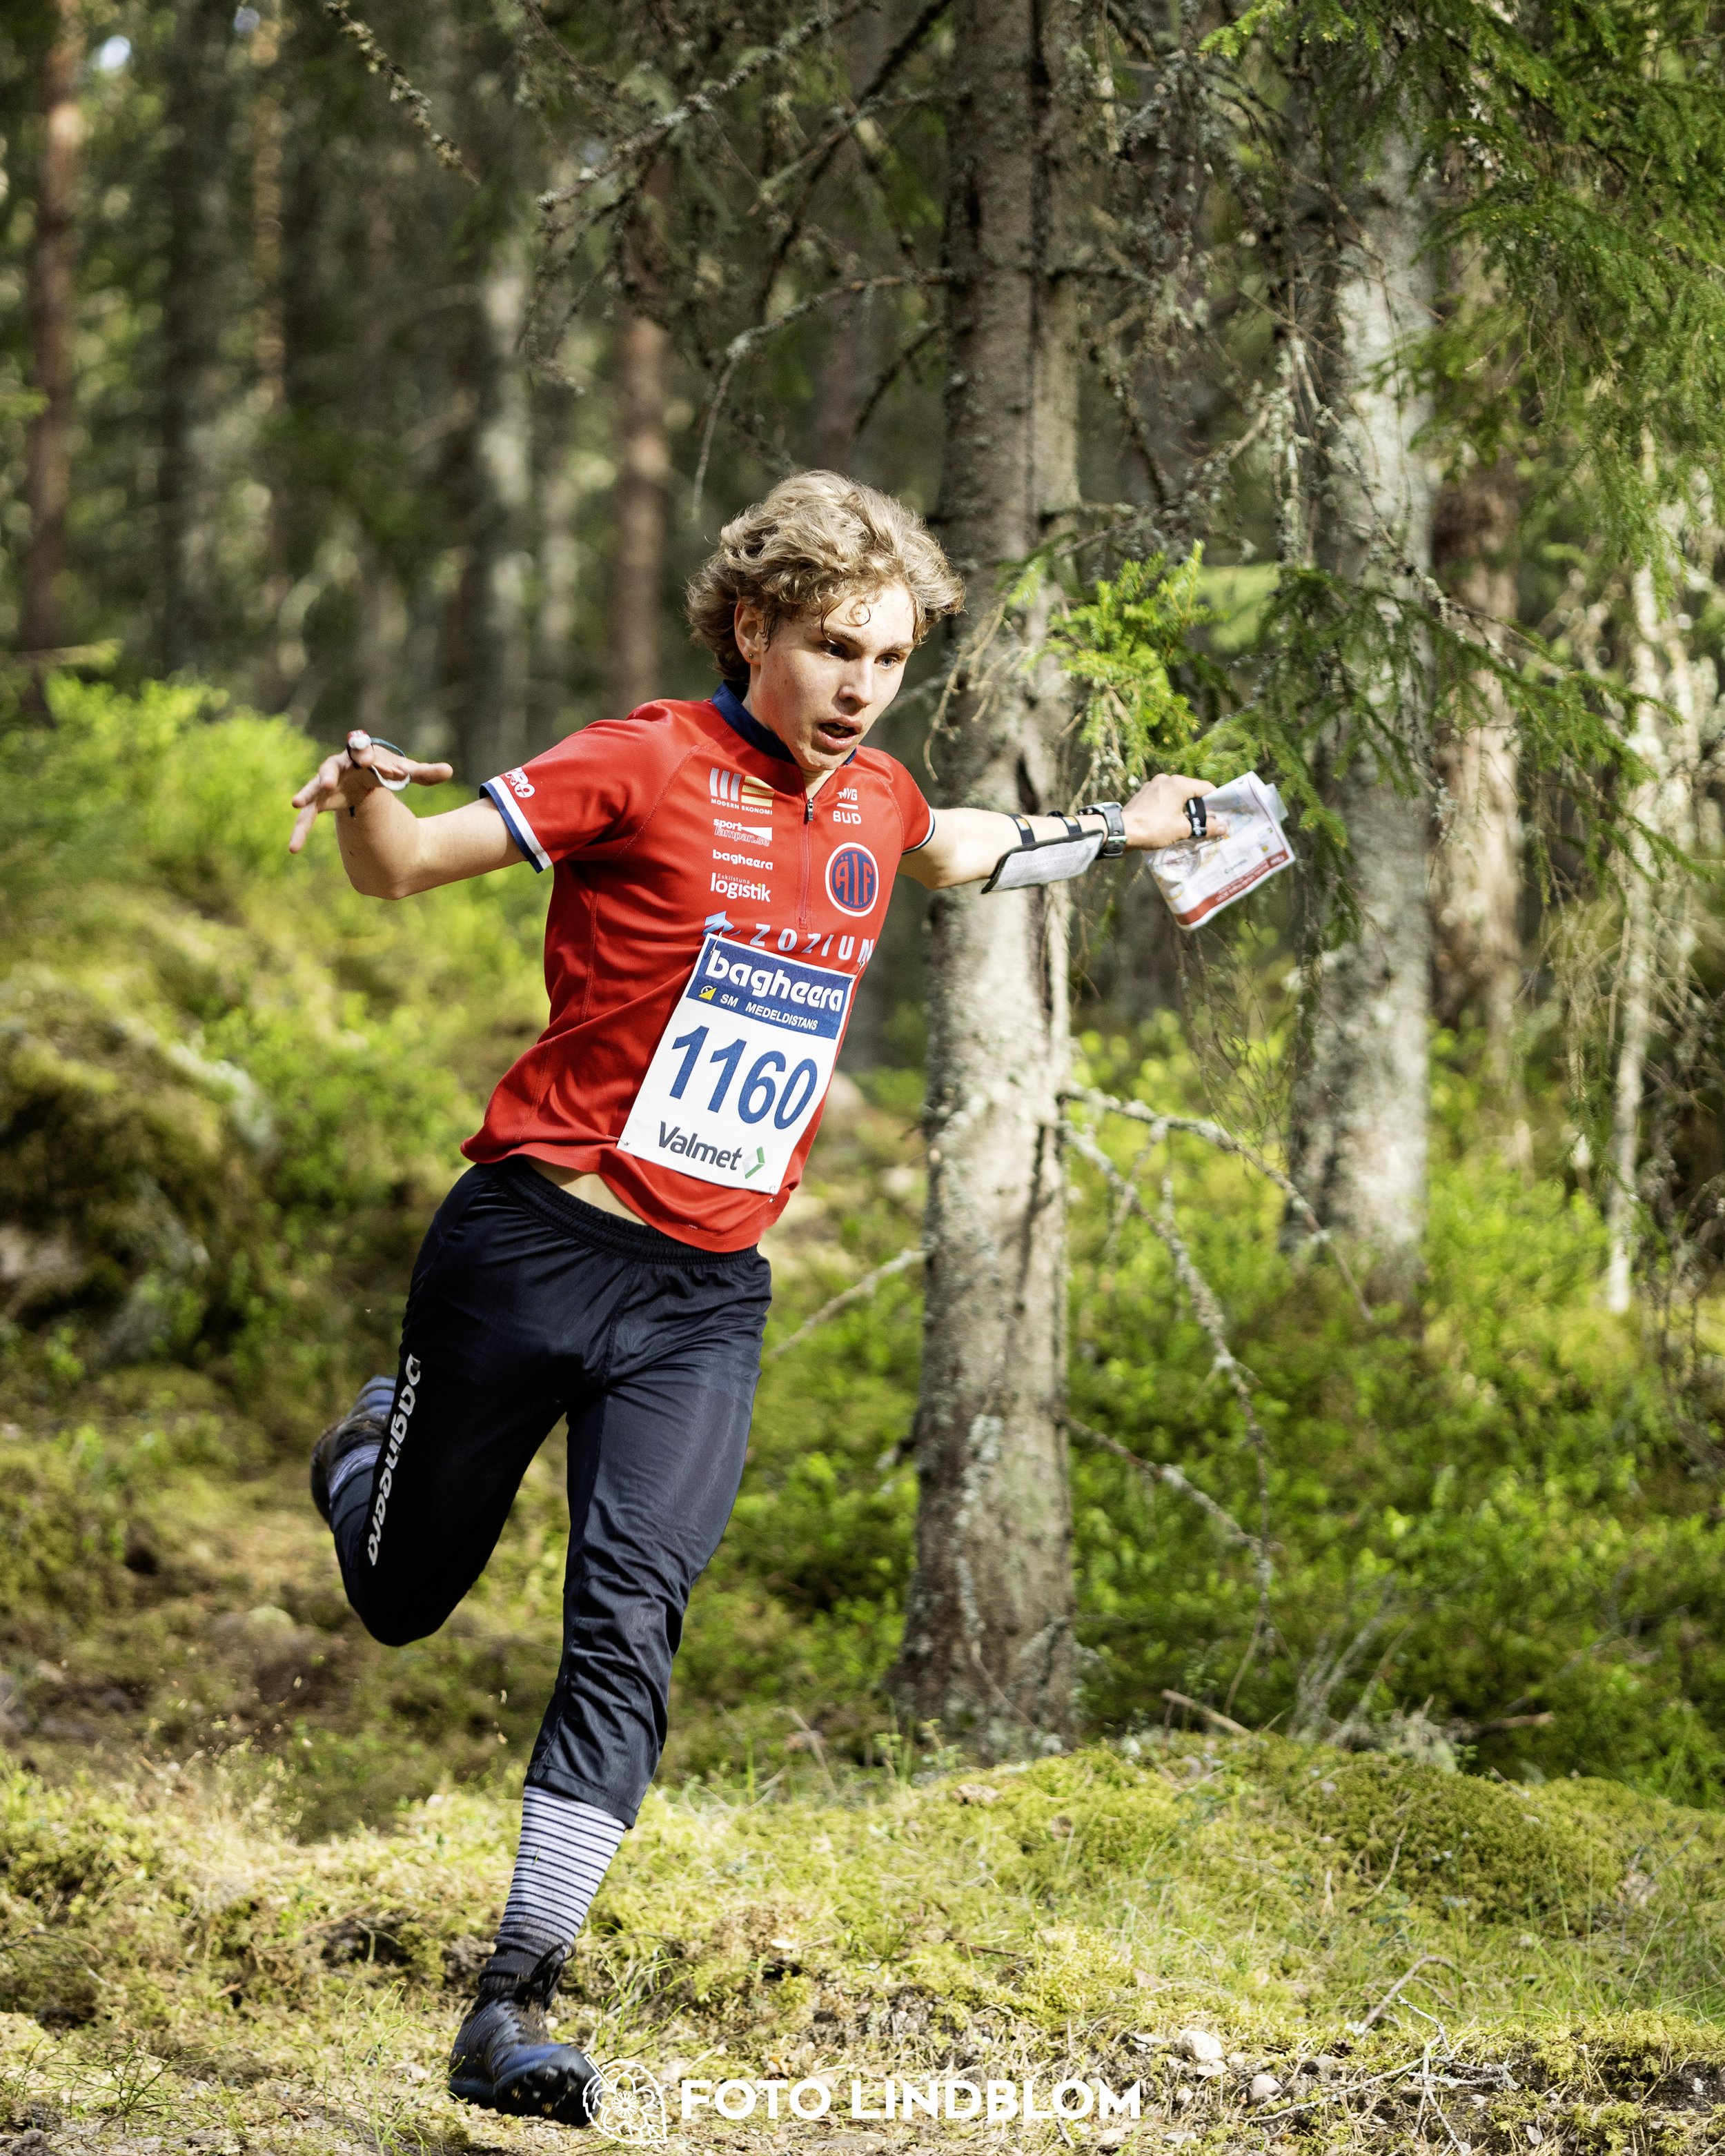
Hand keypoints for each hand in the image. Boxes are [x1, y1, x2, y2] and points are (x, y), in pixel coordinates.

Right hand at [289, 731, 453, 853]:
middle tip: (328, 781)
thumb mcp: (406, 772)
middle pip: (332, 767)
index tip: (373, 763)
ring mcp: (327, 785)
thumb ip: (424, 773)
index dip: (367, 758)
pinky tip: (293, 848)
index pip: (363, 753)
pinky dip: (300, 830)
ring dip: (307, 795)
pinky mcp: (320, 803)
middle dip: (329, 774)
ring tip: (296, 803)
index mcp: (360, 755)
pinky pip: (307, 816)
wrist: (367, 774)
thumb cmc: (386, 770)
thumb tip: (450, 771)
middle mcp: (340, 767)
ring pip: (314, 790)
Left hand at [1122, 771, 1224, 851]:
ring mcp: (1152, 784)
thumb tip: (1224, 828)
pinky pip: (1162, 797)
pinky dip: (1169, 806)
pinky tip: (1167, 820)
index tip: (1220, 813)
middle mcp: (1166, 779)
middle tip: (1203, 822)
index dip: (1215, 801)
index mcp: (1179, 783)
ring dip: (1183, 807)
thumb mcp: (1183, 829)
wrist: (1121, 831)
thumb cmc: (1155, 828)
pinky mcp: (1143, 792)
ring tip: (1185, 823)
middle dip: (1198, 806)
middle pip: (1190, 790)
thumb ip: (1205, 827)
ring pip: (1175, 794)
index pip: (1206, 788)